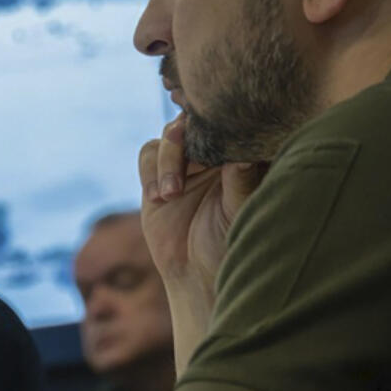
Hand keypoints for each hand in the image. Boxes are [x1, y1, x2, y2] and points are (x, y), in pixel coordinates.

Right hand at [138, 113, 267, 292]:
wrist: (197, 274)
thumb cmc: (229, 245)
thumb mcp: (239, 213)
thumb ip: (240, 182)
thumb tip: (242, 154)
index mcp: (242, 155)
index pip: (233, 122)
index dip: (221, 115)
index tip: (211, 123)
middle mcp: (215, 153)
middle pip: (197, 121)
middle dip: (187, 130)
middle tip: (180, 137)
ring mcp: (187, 161)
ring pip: (171, 134)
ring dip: (167, 159)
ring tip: (171, 194)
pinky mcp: (159, 173)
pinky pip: (149, 153)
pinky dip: (151, 173)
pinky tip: (159, 199)